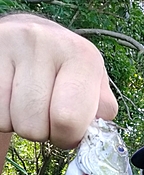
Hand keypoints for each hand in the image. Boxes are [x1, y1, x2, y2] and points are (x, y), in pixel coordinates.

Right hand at [0, 14, 117, 148]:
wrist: (30, 36)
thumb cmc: (67, 68)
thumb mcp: (93, 82)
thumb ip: (102, 109)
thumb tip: (96, 132)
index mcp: (81, 55)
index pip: (68, 120)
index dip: (67, 138)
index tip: (68, 131)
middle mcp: (45, 42)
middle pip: (36, 127)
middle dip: (44, 133)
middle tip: (48, 116)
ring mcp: (11, 44)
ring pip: (13, 122)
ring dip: (23, 123)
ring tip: (32, 103)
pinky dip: (5, 115)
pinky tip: (14, 96)